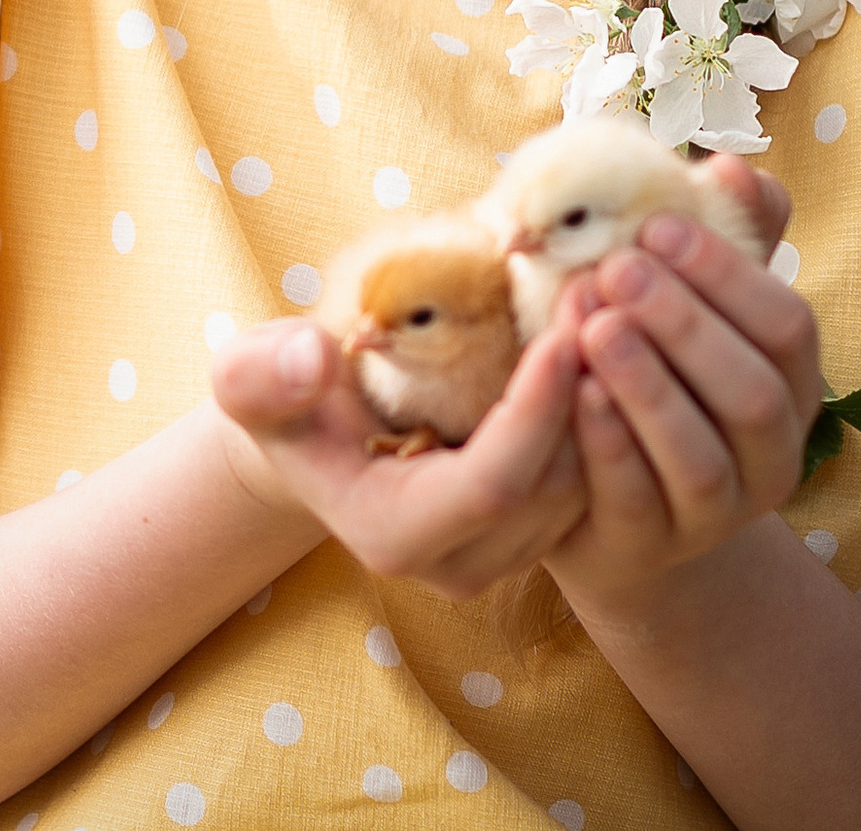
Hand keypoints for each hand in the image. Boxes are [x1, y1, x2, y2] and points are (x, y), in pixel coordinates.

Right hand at [208, 316, 588, 599]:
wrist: (307, 431)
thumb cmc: (280, 396)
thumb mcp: (250, 376)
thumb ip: (266, 373)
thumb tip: (314, 359)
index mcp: (391, 535)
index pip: (492, 486)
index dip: (537, 411)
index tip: (565, 329)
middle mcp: (455, 565)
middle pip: (553, 491)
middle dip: (584, 392)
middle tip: (603, 295)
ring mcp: (499, 555)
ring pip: (585, 490)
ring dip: (605, 400)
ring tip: (610, 305)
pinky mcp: (528, 530)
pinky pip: (591, 481)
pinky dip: (602, 413)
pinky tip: (601, 340)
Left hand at [543, 156, 820, 611]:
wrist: (600, 490)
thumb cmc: (649, 364)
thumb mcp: (685, 299)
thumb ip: (719, 235)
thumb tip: (730, 168)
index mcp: (791, 385)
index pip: (787, 325)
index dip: (728, 272)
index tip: (654, 221)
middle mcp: (771, 455)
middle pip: (751, 393)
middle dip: (684, 324)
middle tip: (616, 266)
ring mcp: (714, 514)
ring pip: (699, 457)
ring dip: (646, 386)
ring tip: (593, 325)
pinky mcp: (649, 546)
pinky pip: (636, 501)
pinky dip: (607, 444)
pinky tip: (573, 390)